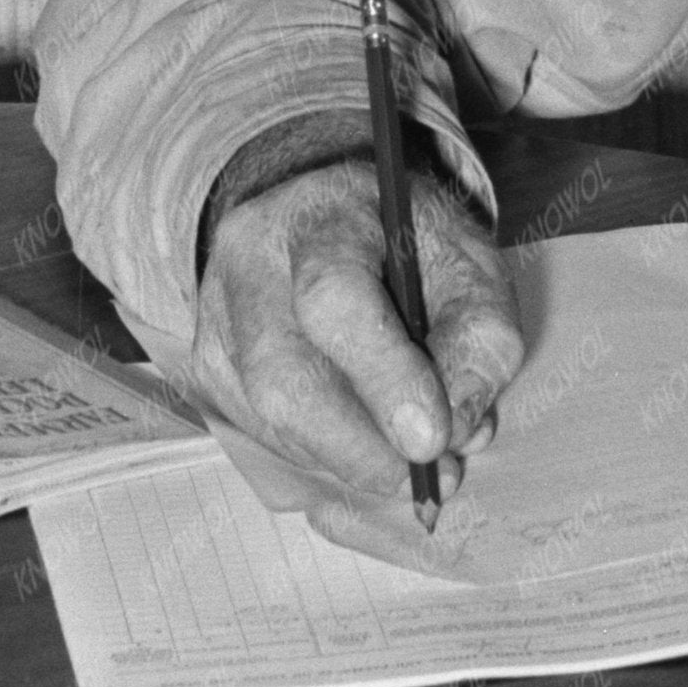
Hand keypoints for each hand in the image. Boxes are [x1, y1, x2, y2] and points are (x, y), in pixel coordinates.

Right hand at [191, 157, 528, 508]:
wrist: (323, 215)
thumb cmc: (403, 242)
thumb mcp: (469, 262)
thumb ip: (480, 340)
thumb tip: (455, 430)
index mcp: (320, 213)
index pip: (334, 297)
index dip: (385, 378)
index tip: (434, 440)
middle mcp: (250, 260)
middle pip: (283, 378)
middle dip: (364, 448)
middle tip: (434, 473)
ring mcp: (216, 315)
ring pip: (271, 421)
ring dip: (351, 458)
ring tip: (410, 453)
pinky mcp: (207, 365)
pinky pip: (264, 436)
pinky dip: (323, 454)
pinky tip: (362, 436)